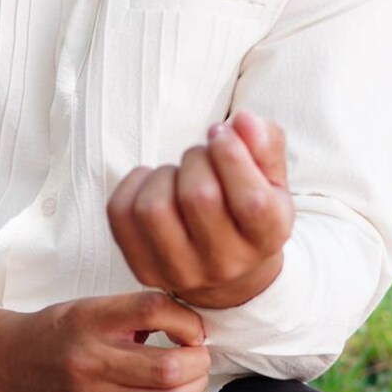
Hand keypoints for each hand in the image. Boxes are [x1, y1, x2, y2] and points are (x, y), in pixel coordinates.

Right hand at [0, 291, 210, 391]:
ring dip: (193, 386)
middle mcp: (90, 361)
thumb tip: (190, 326)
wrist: (9, 365)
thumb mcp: (91, 307)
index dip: (187, 319)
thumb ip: (137, 313)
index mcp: (89, 320)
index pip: (153, 311)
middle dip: (199, 360)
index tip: (191, 325)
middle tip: (199, 352)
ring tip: (190, 373)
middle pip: (169, 368)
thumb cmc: (57, 331)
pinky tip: (165, 389)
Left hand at [106, 110, 293, 309]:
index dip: (231, 154)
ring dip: (163, 175)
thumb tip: (241, 121)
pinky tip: (154, 186)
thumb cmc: (248, 207)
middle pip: (199, 197)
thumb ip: (264, 143)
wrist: (229, 269)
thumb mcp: (271, 177)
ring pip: (154, 208)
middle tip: (200, 158)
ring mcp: (181, 271)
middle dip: (195, 158)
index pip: (251, 201)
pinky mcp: (144, 268)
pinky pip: (121, 213)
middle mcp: (226, 263)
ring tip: (178, 176)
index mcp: (266, 239)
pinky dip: (133, 184)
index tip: (220, 133)